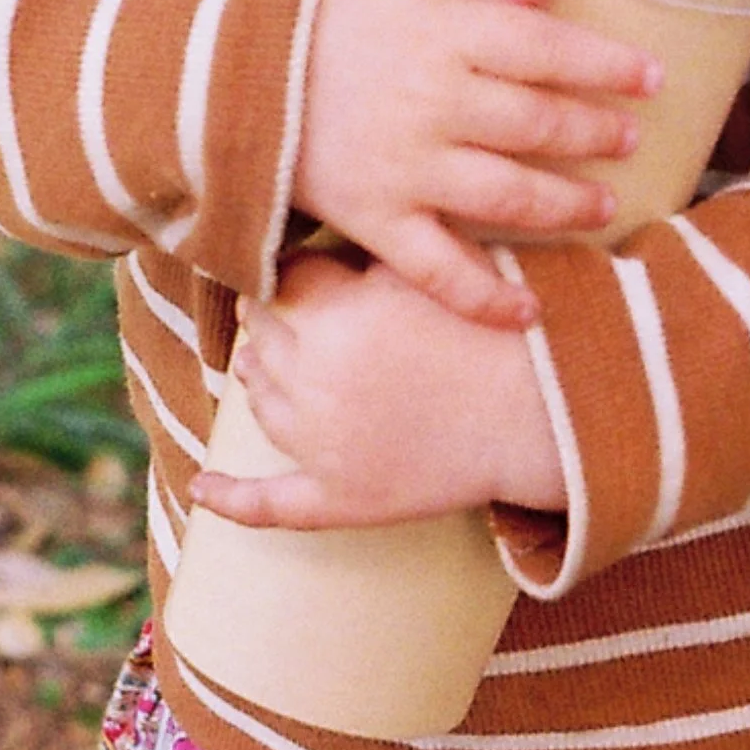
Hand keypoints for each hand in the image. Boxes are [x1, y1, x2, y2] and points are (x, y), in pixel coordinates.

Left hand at [190, 251, 564, 527]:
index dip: (298, 273)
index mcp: (335, 318)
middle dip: (277, 316)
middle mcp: (315, 380)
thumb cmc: (495, 332)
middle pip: (261, 333)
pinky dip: (230, 499)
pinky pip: (269, 504)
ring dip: (264, 372)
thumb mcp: (428, 273)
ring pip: (258, 394)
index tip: (314, 272)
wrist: (546, 415)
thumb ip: (365, 256)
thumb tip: (304, 246)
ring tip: (295, 359)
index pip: (282, 280)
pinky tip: (202, 489)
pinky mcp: (338, 497)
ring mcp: (320, 444)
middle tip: (308, 310)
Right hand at [293, 0, 658, 329]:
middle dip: (596, 133)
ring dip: (566, 205)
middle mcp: (432, 101)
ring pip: (508, 195)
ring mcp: (403, 167)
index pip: (546, 47)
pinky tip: (528, 310)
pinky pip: (438, 269)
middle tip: (629, 139)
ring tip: (602, 206)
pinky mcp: (371, 219)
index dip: (605, 64)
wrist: (207, 66)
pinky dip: (486, 296)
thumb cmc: (305, 8)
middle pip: (539, 122)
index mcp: (440, 30)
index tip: (649, 77)